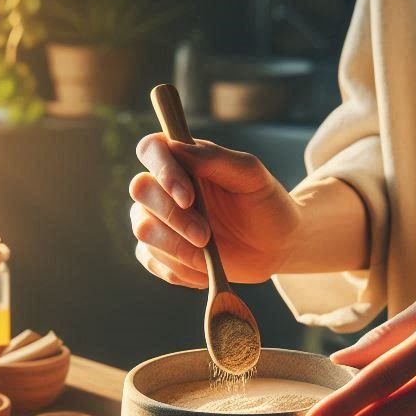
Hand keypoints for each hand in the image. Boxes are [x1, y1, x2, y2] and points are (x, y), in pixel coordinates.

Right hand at [129, 134, 301, 287]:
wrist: (274, 246)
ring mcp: (158, 221)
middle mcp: (163, 187)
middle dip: (172, 217)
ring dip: (175, 246)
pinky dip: (176, 268)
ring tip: (207, 255)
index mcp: (183, 159)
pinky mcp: (160, 253)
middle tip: (205, 236)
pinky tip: (202, 269)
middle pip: (141, 190)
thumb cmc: (264, 203)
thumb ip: (215, 158)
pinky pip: (151, 260)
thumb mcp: (250, 176)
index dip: (162, 170)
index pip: (152, 149)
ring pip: (142, 229)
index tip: (188, 198)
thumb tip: (177, 146)